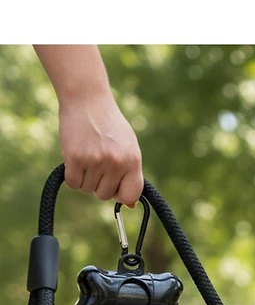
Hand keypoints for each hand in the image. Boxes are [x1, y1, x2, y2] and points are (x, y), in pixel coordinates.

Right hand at [59, 90, 142, 206]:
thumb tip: (129, 205)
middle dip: (99, 185)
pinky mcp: (76, 158)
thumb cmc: (109, 125)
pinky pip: (73, 184)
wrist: (87, 99)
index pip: (130, 195)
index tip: (114, 188)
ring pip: (87, 190)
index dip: (120, 196)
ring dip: (84, 178)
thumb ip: (129, 174)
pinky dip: (72, 176)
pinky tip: (75, 160)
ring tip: (87, 157)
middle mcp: (116, 163)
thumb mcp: (128, 146)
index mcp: (133, 161)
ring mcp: (96, 161)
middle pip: (104, 195)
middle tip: (96, 165)